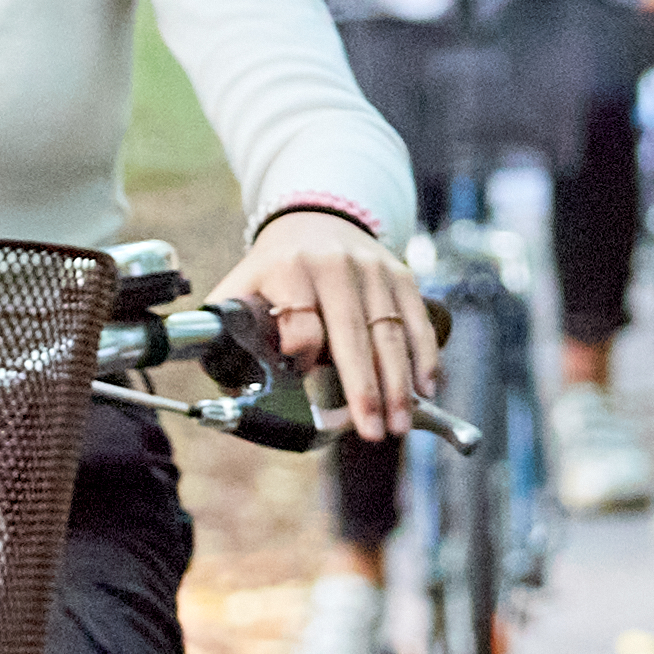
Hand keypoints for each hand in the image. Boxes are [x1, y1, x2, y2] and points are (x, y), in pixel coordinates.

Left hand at [223, 214, 438, 442]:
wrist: (314, 220)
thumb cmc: (274, 271)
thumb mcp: (241, 290)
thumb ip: (227, 335)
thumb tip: (230, 390)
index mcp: (289, 269)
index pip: (302, 320)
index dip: (303, 353)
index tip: (304, 377)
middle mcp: (335, 265)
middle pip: (353, 333)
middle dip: (365, 389)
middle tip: (373, 432)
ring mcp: (372, 268)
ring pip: (389, 332)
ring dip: (398, 383)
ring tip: (398, 424)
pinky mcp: (399, 274)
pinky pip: (415, 320)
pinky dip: (425, 356)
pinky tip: (426, 389)